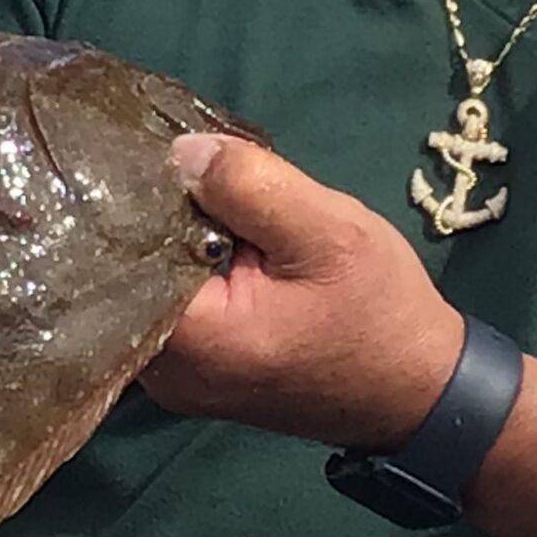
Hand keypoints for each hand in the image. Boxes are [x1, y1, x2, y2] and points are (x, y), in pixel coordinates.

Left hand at [138, 134, 466, 451]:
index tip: (139, 146)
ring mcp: (175, 378)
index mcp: (190, 341)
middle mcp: (164, 370)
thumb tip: (178, 152)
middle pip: (125, 273)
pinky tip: (208, 229)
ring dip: (168, 239)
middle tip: (170, 156)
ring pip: (146, 286)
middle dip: (147, 214)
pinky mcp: (195, 371)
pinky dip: (184, 265)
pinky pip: (170, 304)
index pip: (117, 257)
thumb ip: (250, 186)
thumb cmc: (379, 315)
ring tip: (190, 186)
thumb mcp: (328, 232)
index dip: (126, 197)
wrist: (419, 391)